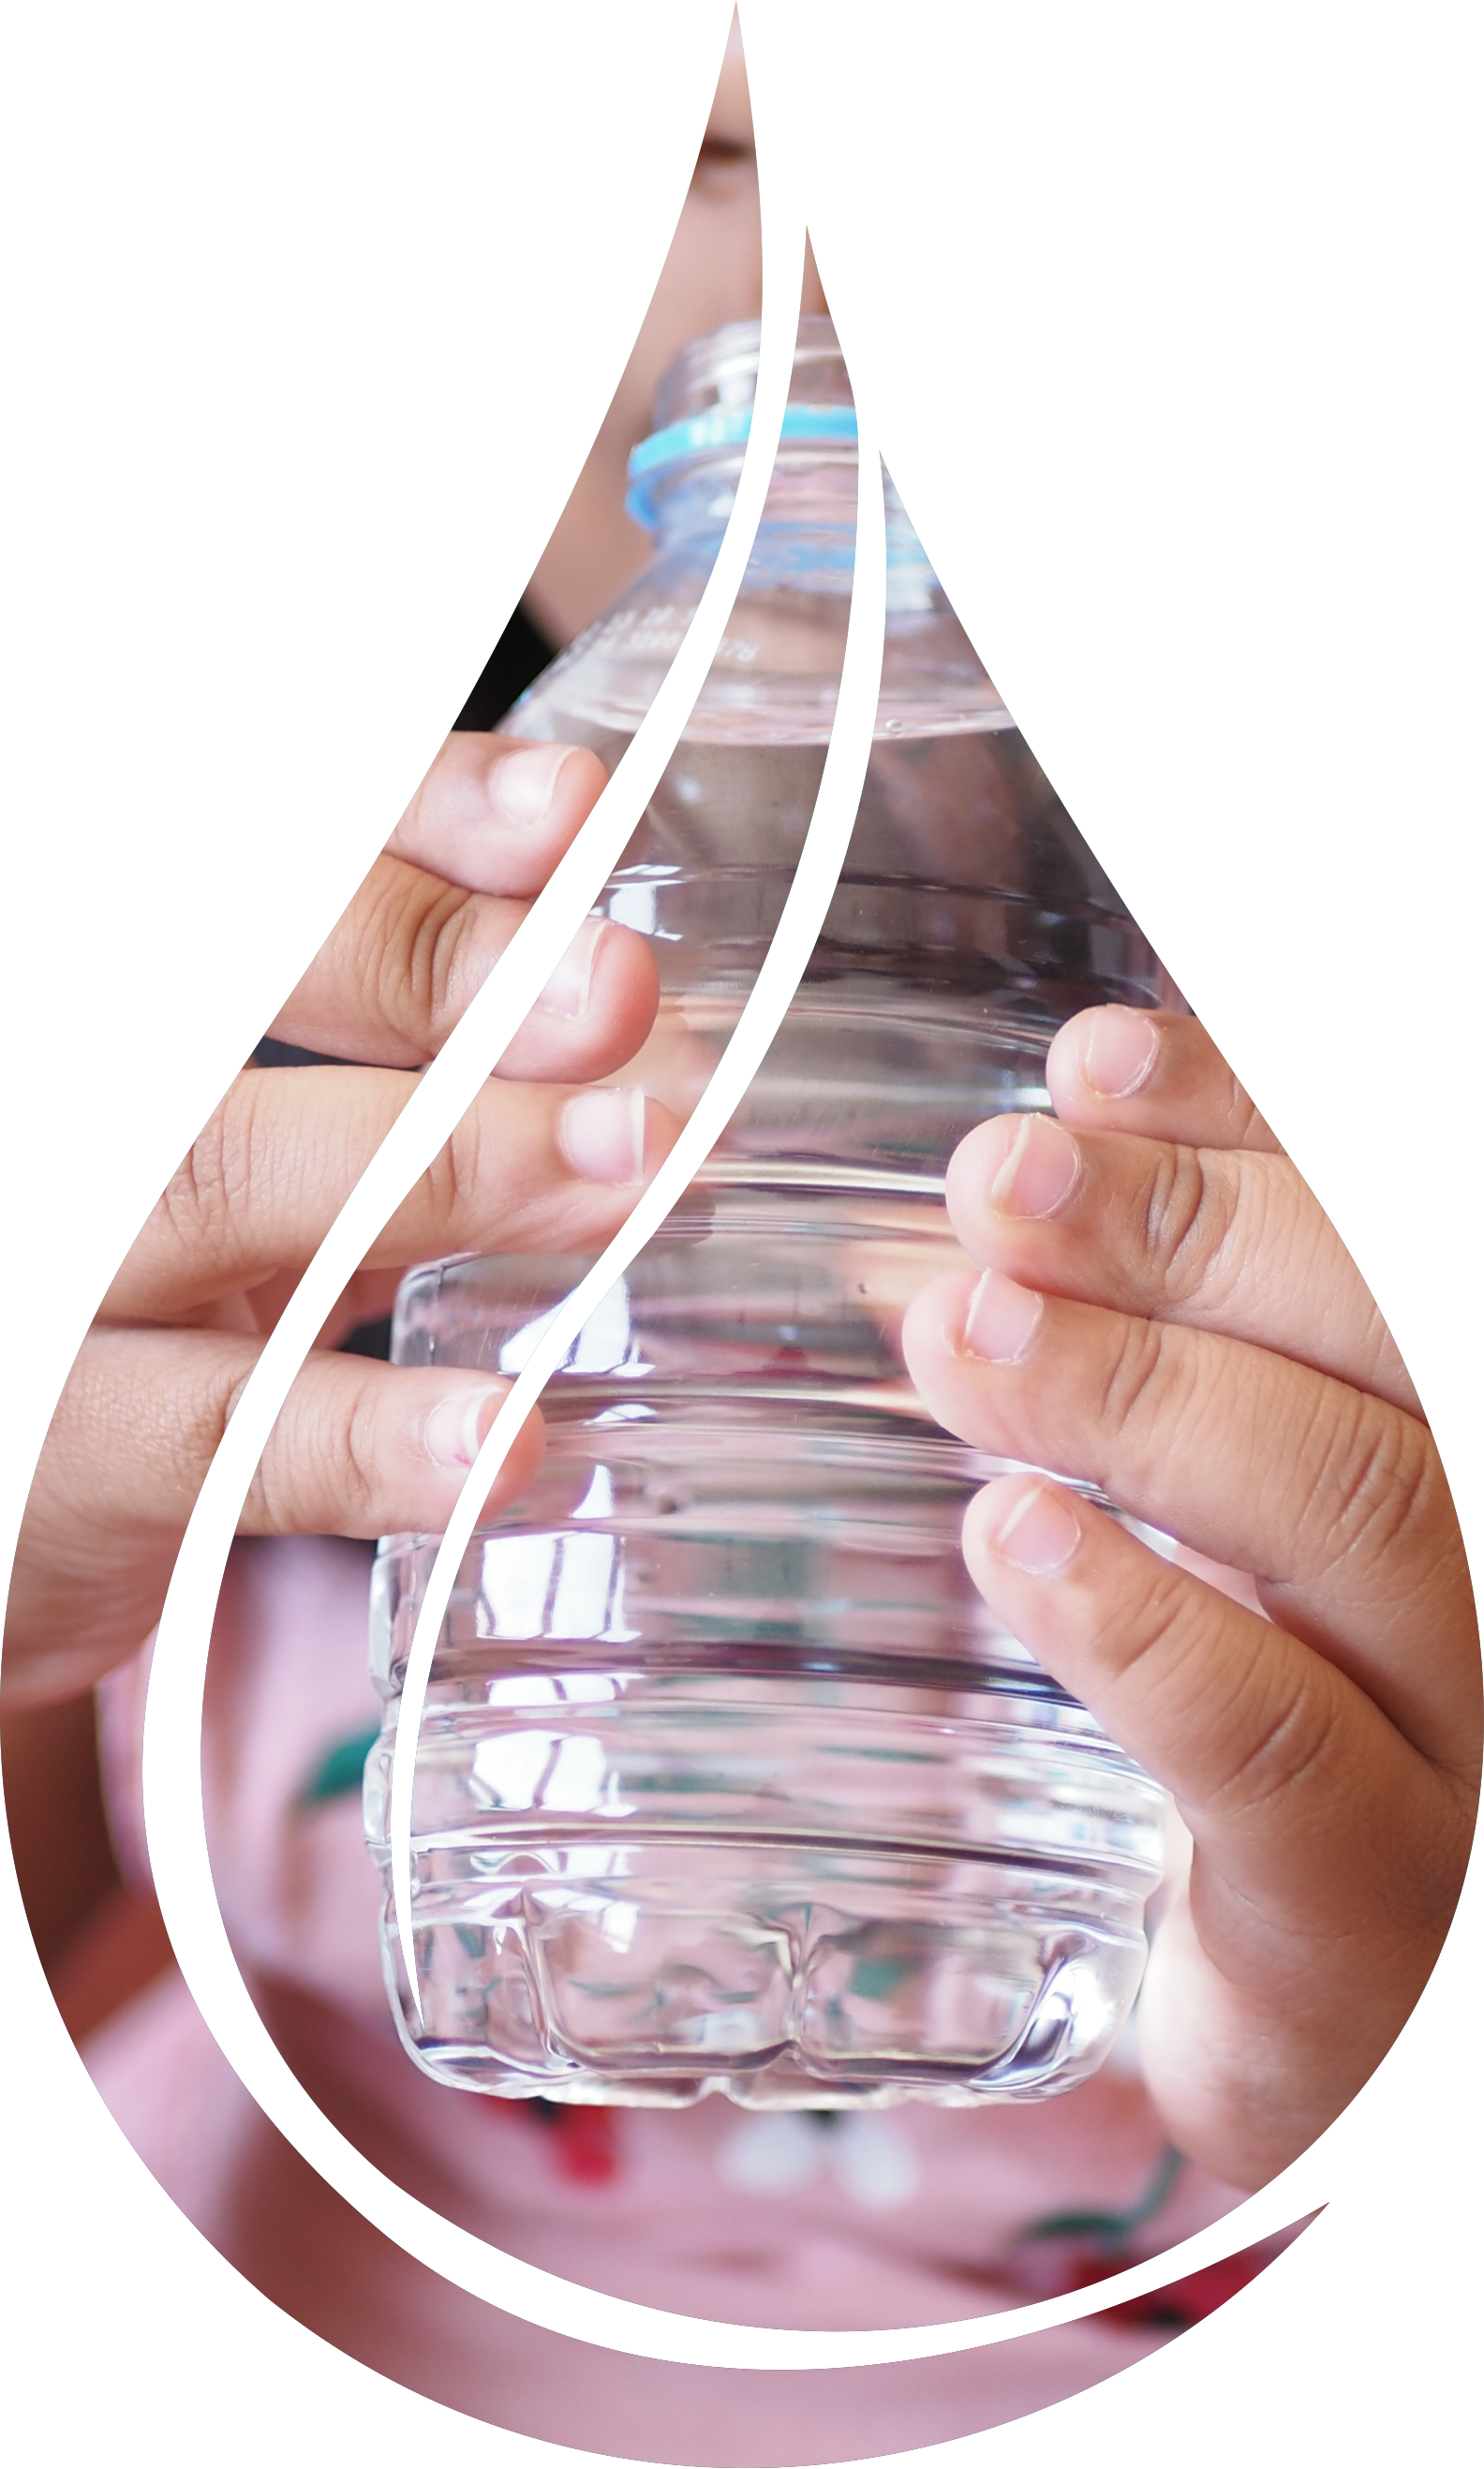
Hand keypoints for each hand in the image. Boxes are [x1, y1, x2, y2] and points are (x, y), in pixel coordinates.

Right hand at [7, 734, 676, 1708]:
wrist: (31, 1505)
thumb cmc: (157, 1298)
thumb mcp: (262, 1144)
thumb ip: (399, 1054)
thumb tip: (630, 1022)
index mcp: (110, 1000)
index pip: (240, 847)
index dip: (398, 811)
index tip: (567, 808)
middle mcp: (51, 1105)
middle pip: (202, 980)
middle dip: (427, 964)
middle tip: (617, 987)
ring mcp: (35, 1269)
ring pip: (209, 1180)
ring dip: (437, 1169)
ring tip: (628, 1166)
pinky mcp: (48, 1453)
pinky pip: (202, 1438)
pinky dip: (361, 1434)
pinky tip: (500, 1439)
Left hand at [901, 1007, 1479, 2190]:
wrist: (1271, 2000)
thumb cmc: (1230, 1705)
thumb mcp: (1181, 1507)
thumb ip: (1097, 1362)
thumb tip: (923, 1228)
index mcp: (1446, 1431)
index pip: (1388, 1233)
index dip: (1251, 1121)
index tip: (1088, 1065)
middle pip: (1403, 1341)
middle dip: (1193, 1234)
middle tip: (999, 1183)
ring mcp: (1465, 1731)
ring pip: (1361, 1514)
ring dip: (1148, 1397)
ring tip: (956, 1336)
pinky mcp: (1373, 1905)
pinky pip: (1283, 1747)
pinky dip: (1147, 1626)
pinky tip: (1015, 1537)